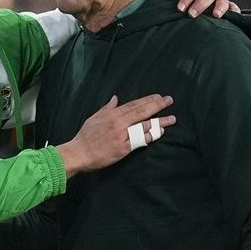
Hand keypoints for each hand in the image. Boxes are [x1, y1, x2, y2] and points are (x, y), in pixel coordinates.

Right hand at [56, 95, 176, 175]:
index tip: (158, 97)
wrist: (79, 153)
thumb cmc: (85, 136)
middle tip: (169, 101)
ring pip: (144, 126)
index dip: (148, 100)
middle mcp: (119, 123)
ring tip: (172, 119)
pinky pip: (140, 141)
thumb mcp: (94, 118)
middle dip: (157, 105)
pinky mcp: (123, 148)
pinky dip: (150, 136)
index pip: (134, 104)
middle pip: (142, 112)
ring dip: (159, 122)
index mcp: (112, 114)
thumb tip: (115, 99)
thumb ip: (107, 108)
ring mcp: (122, 135)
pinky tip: (160, 133)